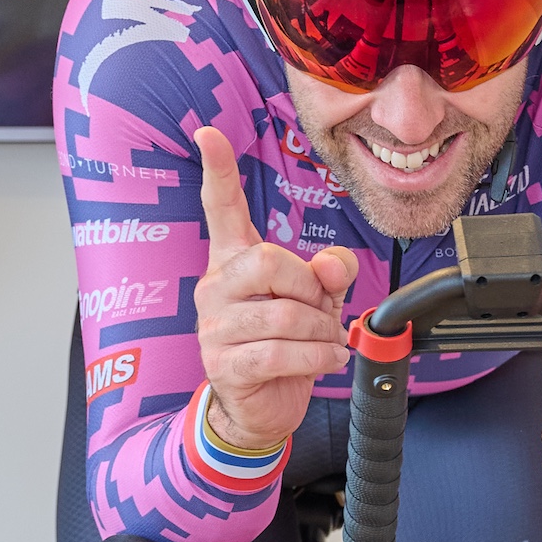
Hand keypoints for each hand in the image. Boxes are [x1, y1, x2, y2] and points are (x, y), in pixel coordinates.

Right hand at [193, 125, 356, 451]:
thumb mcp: (316, 301)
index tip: (208, 134)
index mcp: (234, 262)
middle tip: (322, 310)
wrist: (261, 406)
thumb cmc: (284, 344)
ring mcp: (214, 327)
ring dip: (319, 330)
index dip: (217, 170)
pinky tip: (326, 360)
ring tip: (327, 342)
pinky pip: (278, 352)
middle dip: (309, 287)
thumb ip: (328, 274)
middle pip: (266, 260)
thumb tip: (334, 266)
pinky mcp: (224, 364)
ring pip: (279, 313)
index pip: (221, 208)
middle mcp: (216, 288)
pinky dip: (315, 358)